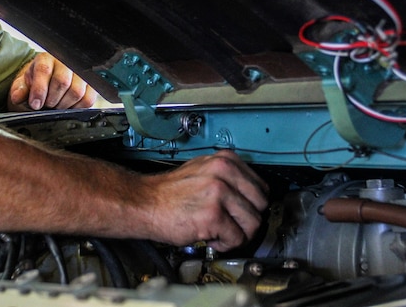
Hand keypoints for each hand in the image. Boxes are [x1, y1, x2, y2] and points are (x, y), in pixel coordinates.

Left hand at [8, 52, 97, 110]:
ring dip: (64, 105)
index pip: (44, 70)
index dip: (39, 90)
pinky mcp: (93, 84)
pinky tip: (68, 105)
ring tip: (56, 104)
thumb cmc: (38, 80)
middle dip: (51, 99)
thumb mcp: (24, 83)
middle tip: (46, 105)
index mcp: (47, 57)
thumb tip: (17, 97)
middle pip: (62, 82)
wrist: (52, 77)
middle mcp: (66, 61)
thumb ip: (20, 89)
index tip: (35, 104)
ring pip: (77, 91)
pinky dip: (76, 107)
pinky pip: (88, 99)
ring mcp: (82, 72)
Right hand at [144, 150, 268, 251]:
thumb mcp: (203, 170)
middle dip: (248, 220)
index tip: (241, 213)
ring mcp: (219, 192)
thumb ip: (227, 177)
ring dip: (238, 234)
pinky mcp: (213, 215)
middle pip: (261, 205)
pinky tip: (210, 237)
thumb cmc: (169, 192)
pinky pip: (237, 238)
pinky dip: (225, 244)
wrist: (144, 203)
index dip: (251, 205)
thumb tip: (250, 194)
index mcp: (225, 160)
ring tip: (219, 231)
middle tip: (231, 225)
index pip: (261, 186)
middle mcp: (224, 172)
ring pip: (253, 223)